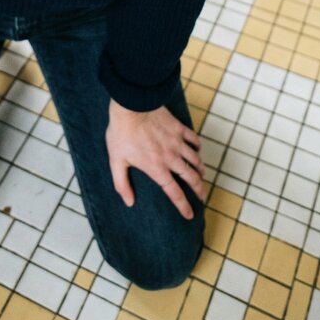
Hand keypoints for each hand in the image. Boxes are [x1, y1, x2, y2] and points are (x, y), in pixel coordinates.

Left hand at [106, 99, 204, 218]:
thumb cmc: (122, 132)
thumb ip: (122, 183)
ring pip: (196, 160)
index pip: (174, 193)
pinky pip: (194, 139)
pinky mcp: (179, 128)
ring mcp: (177, 142)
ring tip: (201, 174)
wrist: (132, 105)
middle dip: (199, 190)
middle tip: (202, 197)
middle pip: (191, 178)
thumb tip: (128, 202)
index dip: (183, 206)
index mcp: (157, 169)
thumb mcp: (116, 160)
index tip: (190, 215)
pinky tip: (197, 149)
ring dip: (200, 169)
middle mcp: (171, 158)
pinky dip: (198, 147)